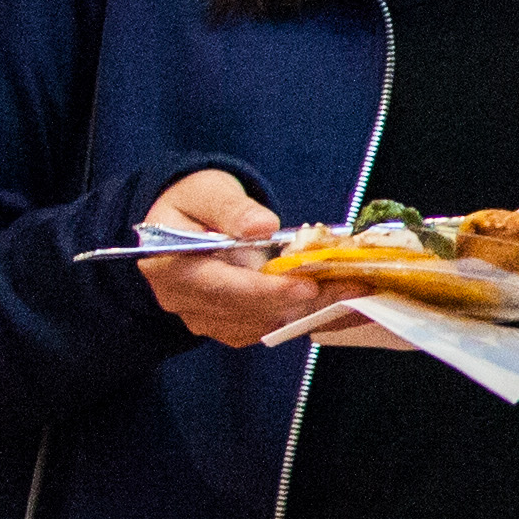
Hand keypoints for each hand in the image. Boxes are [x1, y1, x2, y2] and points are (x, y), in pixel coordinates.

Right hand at [129, 168, 400, 352]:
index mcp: (169, 265)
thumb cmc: (194, 201)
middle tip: (350, 286)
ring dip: (307, 308)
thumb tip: (260, 226)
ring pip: (261, 324)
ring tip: (349, 288)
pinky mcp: (223, 324)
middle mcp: (181, 300)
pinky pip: (263, 328)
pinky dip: (297, 315)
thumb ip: (231, 209)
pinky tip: (330, 297)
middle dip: (301, 299)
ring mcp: (202, 317)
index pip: (221, 286)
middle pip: (247, 311)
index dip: (266, 290)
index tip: (306, 284)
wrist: (183, 220)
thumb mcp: (209, 191)